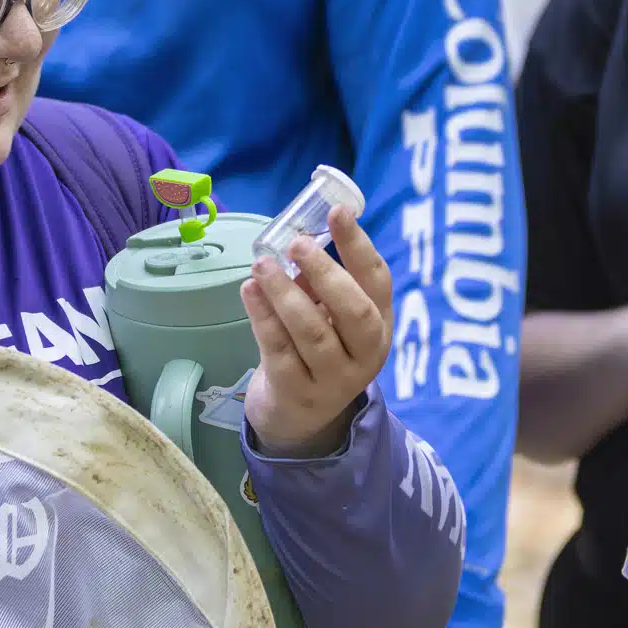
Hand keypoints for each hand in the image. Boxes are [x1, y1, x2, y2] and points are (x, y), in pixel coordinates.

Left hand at [242, 206, 392, 456]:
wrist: (299, 416)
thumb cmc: (317, 349)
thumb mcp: (329, 317)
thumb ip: (319, 283)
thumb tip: (297, 237)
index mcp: (379, 324)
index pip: (377, 280)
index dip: (358, 244)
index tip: (338, 211)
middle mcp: (366, 354)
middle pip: (354, 311)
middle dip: (326, 272)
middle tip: (297, 242)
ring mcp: (333, 379)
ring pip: (312, 332)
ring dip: (285, 293)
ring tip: (261, 264)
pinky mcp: (298, 392)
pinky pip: (279, 350)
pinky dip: (262, 316)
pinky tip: (249, 291)